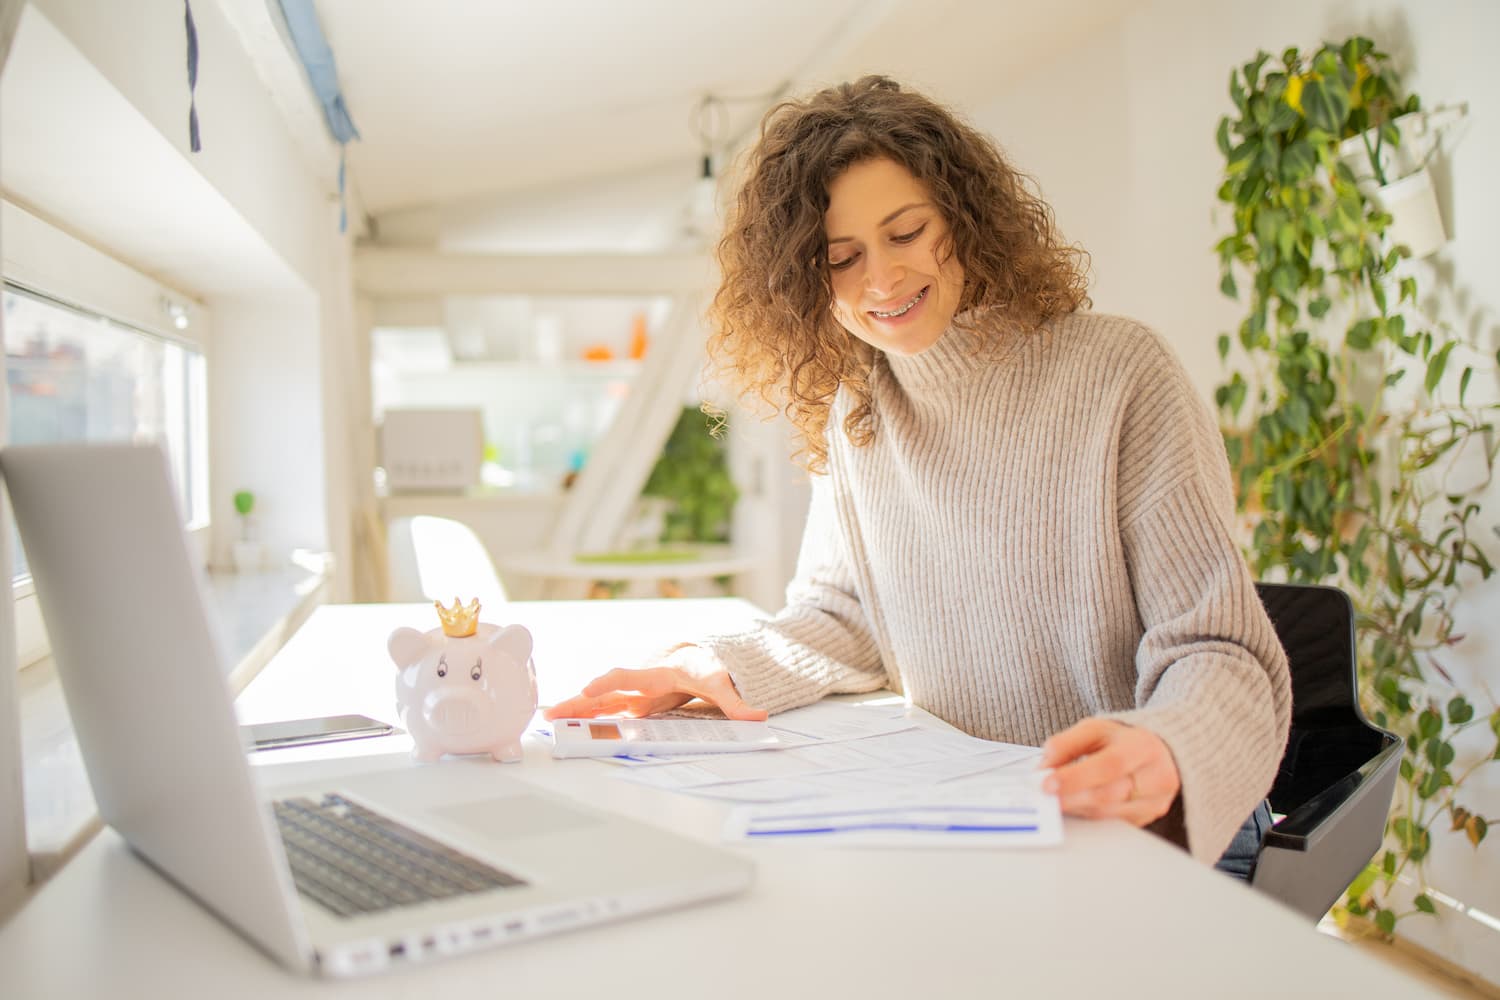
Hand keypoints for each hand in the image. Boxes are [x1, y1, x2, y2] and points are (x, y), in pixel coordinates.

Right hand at [542, 646, 767, 721]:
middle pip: (605, 692)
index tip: (589, 689)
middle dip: (578, 701)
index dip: (609, 683)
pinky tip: (567, 724)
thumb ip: (738, 703)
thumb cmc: (710, 666)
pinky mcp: (635, 704)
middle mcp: (641, 684)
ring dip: (576, 710)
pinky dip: (587, 717)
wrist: (705, 658)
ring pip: (601, 703)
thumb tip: (759, 716)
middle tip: (550, 712)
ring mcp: (635, 695)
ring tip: (547, 719)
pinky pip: (607, 711)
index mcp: (658, 675)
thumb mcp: (724, 684)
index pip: (629, 677)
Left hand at [1038, 718, 1179, 826]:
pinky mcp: (1147, 818)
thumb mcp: (1095, 729)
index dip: (1077, 777)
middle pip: (1108, 795)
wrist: (1159, 752)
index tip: (1048, 783)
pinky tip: (1074, 806)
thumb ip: (1066, 744)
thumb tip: (1044, 767)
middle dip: (1071, 797)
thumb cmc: (1123, 740)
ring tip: (1054, 799)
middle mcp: (1156, 776)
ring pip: (1108, 813)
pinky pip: (1111, 823)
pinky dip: (1088, 815)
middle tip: (1044, 796)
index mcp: (1143, 747)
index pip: (1110, 765)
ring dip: (1076, 808)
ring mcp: (1154, 802)